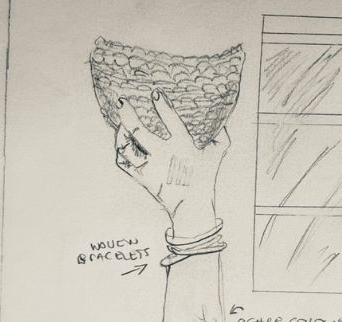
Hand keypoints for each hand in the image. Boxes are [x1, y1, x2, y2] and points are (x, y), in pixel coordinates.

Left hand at [114, 91, 229, 232]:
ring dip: (120, 133)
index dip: (163, 106)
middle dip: (128, 114)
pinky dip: (120, 151)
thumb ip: (220, 136)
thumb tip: (222, 120)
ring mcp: (150, 167)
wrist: (192, 207)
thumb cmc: (205, 178)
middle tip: (121, 102)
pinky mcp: (141, 177)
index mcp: (182, 147)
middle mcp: (163, 155)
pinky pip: (124, 162)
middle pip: (139, 131)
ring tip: (120, 124)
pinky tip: (121, 143)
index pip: (172, 122)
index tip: (155, 93)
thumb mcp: (216, 155)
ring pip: (126, 146)